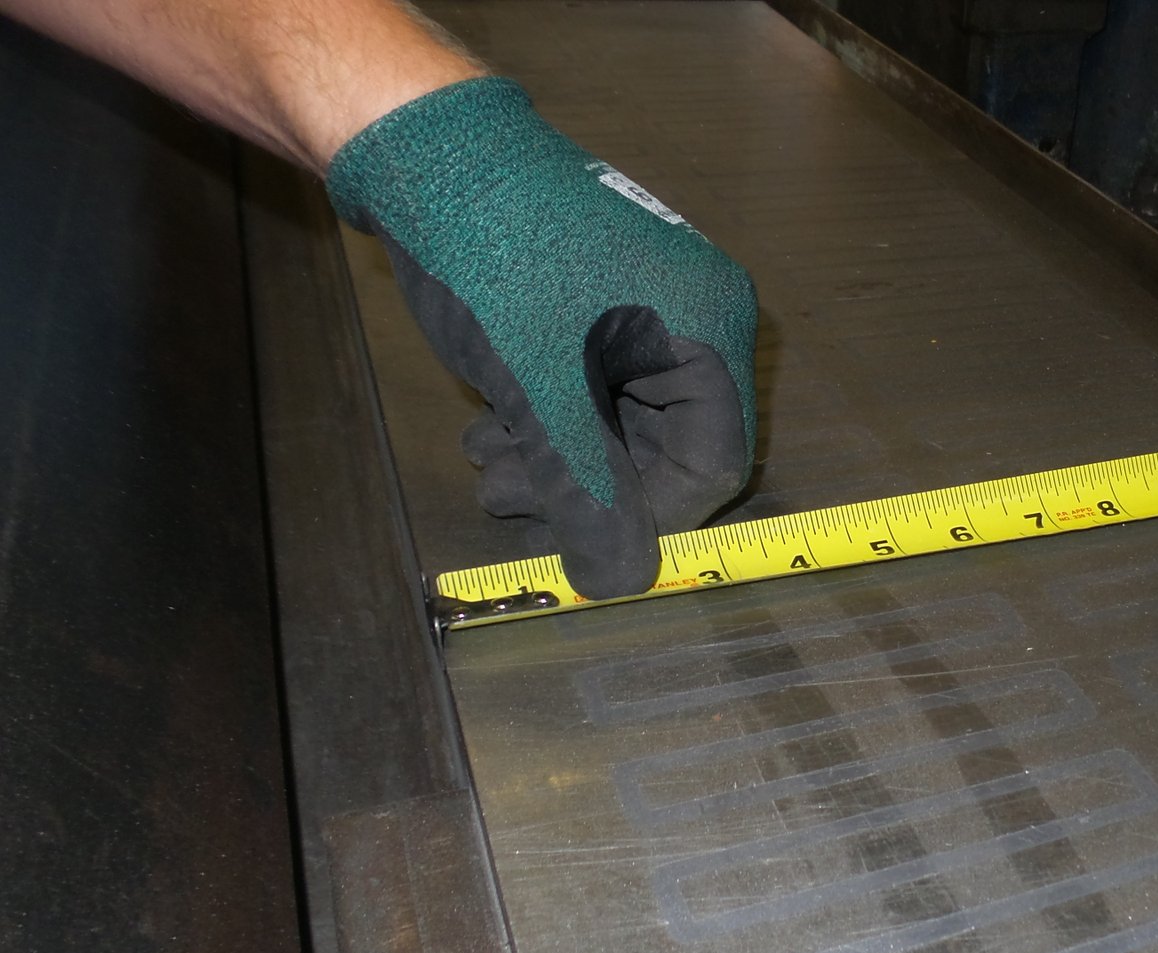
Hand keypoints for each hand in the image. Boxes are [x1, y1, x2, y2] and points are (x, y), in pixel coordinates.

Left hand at [327, 78, 755, 598]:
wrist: (430, 152)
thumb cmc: (498, 261)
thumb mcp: (542, 394)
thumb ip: (589, 494)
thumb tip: (621, 581)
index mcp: (711, 330)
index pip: (713, 463)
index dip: (650, 519)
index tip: (583, 543)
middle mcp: (697, 315)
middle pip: (668, 445)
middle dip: (588, 485)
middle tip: (509, 499)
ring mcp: (652, 303)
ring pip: (624, 419)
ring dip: (558, 457)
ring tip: (487, 461)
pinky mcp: (605, 297)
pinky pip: (599, 383)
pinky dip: (551, 415)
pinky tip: (494, 422)